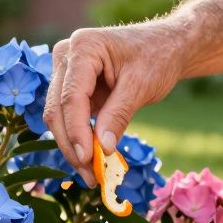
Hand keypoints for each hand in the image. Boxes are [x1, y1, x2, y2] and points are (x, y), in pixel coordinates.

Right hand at [43, 22, 187, 185]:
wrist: (165, 46)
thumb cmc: (157, 57)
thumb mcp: (141, 86)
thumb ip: (118, 115)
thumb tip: (101, 150)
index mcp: (83, 47)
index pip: (71, 96)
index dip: (77, 131)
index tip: (88, 160)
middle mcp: (66, 56)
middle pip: (57, 108)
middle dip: (71, 145)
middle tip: (90, 177)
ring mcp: (65, 71)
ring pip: (58, 116)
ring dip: (71, 147)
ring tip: (91, 174)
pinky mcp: (71, 86)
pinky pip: (68, 117)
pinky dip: (78, 139)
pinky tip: (90, 161)